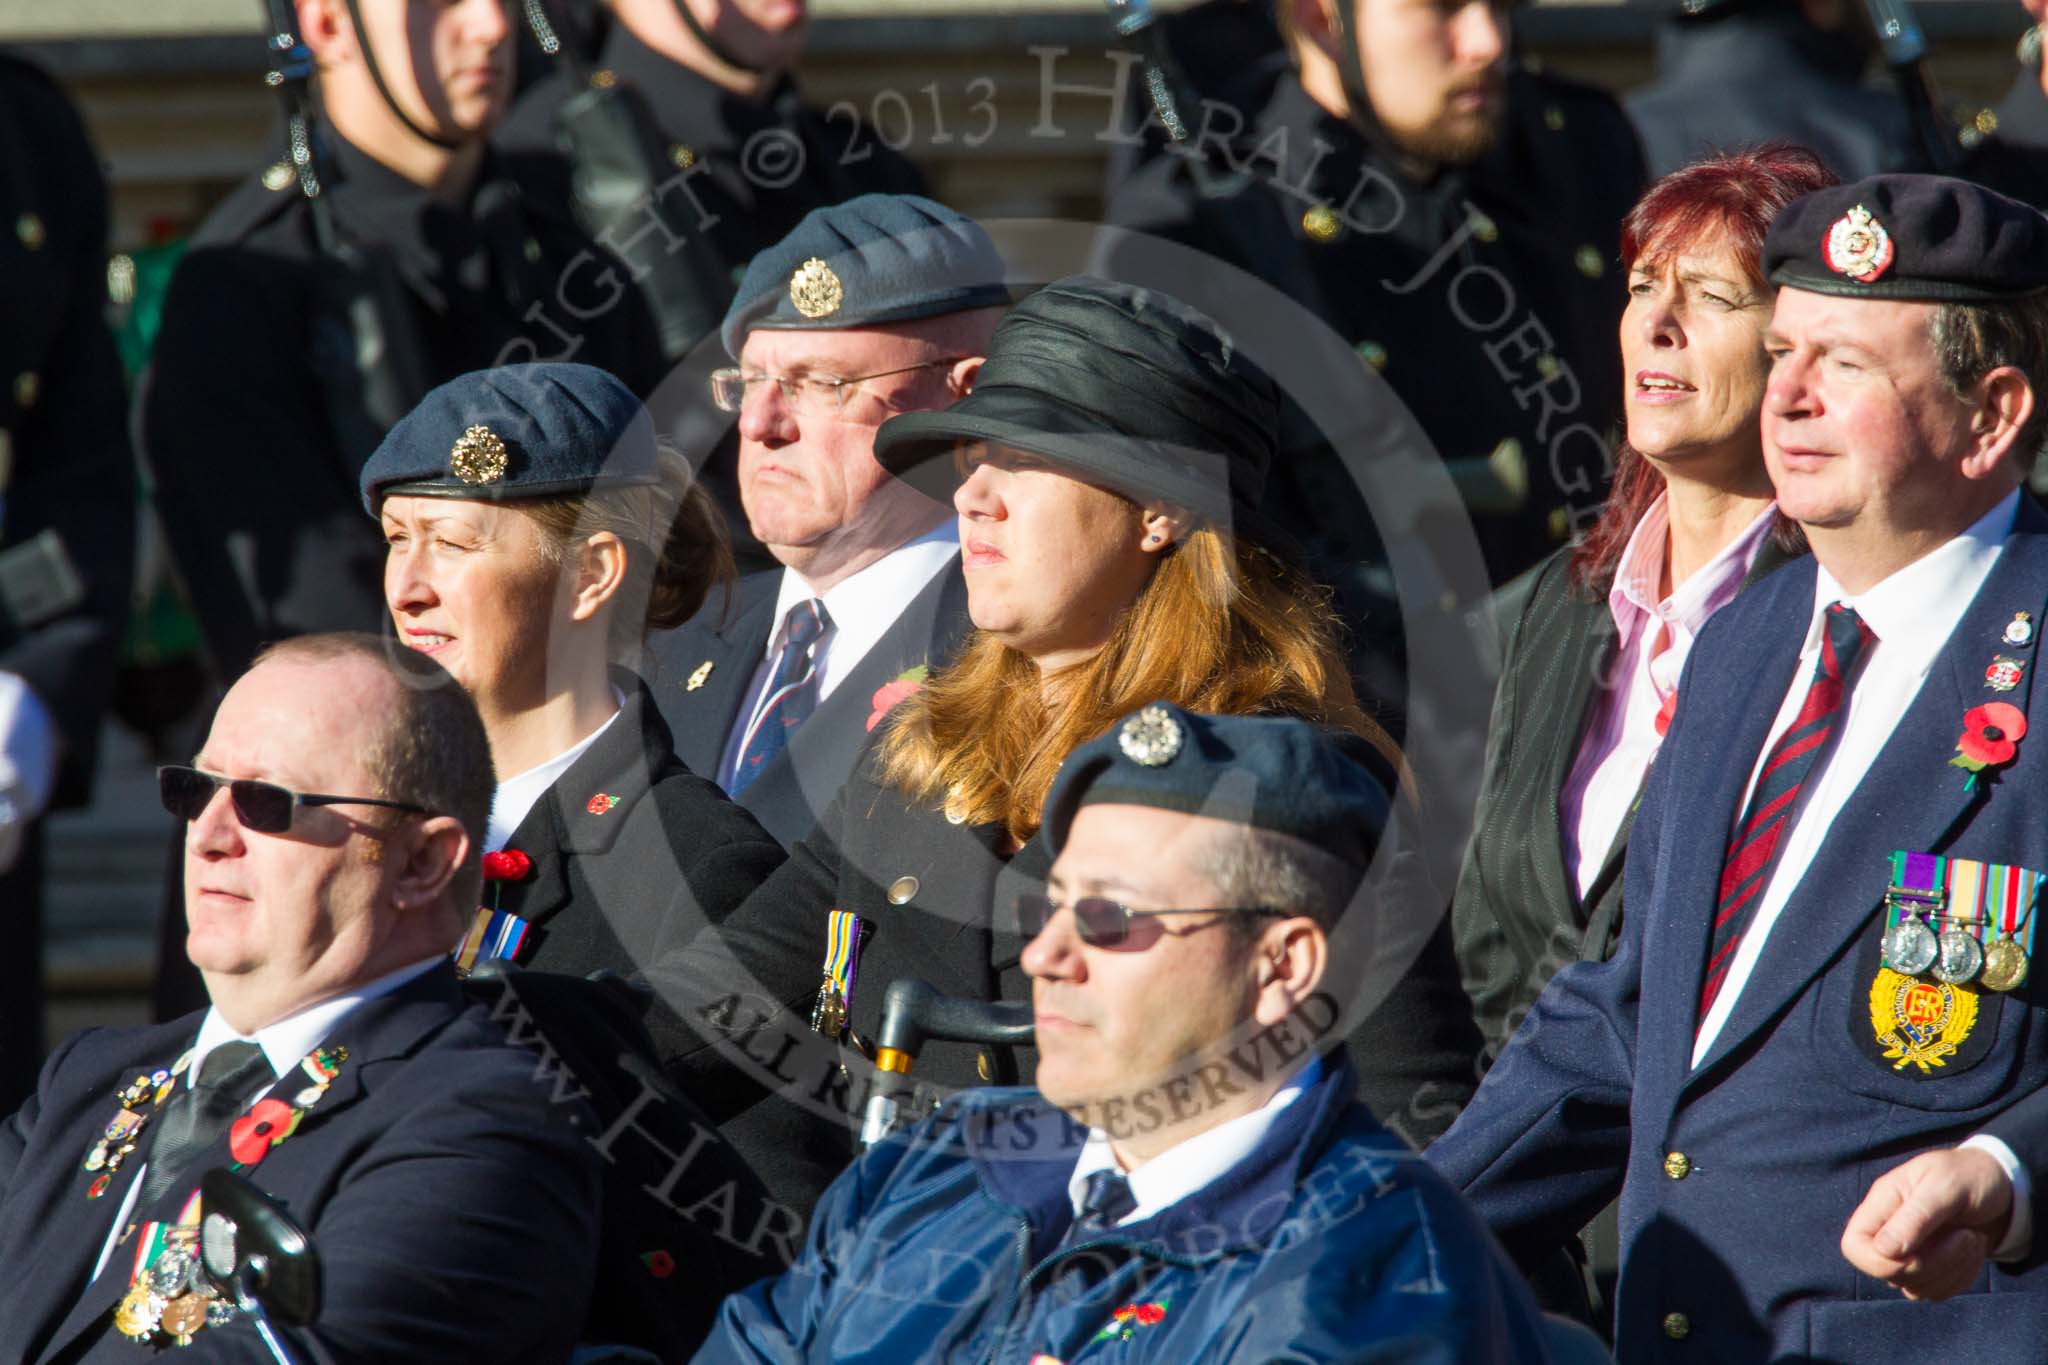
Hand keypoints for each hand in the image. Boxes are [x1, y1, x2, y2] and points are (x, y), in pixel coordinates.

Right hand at [1840, 1147, 2013, 1300]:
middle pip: (1888, 1273)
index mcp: (1880, 1205)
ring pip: (1914, 1289)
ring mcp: (1908, 1254)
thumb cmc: (1967, 1176)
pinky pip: (1938, 1293)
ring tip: (1972, 1237)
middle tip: (1966, 1236)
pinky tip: (1973, 1249)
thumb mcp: (1945, 1186)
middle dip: (1932, 1264)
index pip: (1854, 1247)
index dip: (1882, 1262)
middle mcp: (1888, 1232)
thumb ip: (1915, 1216)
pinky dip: (1962, 1277)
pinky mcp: (1931, 1270)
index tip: (1920, 1251)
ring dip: (1953, 1270)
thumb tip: (1884, 1251)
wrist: (1999, 1186)